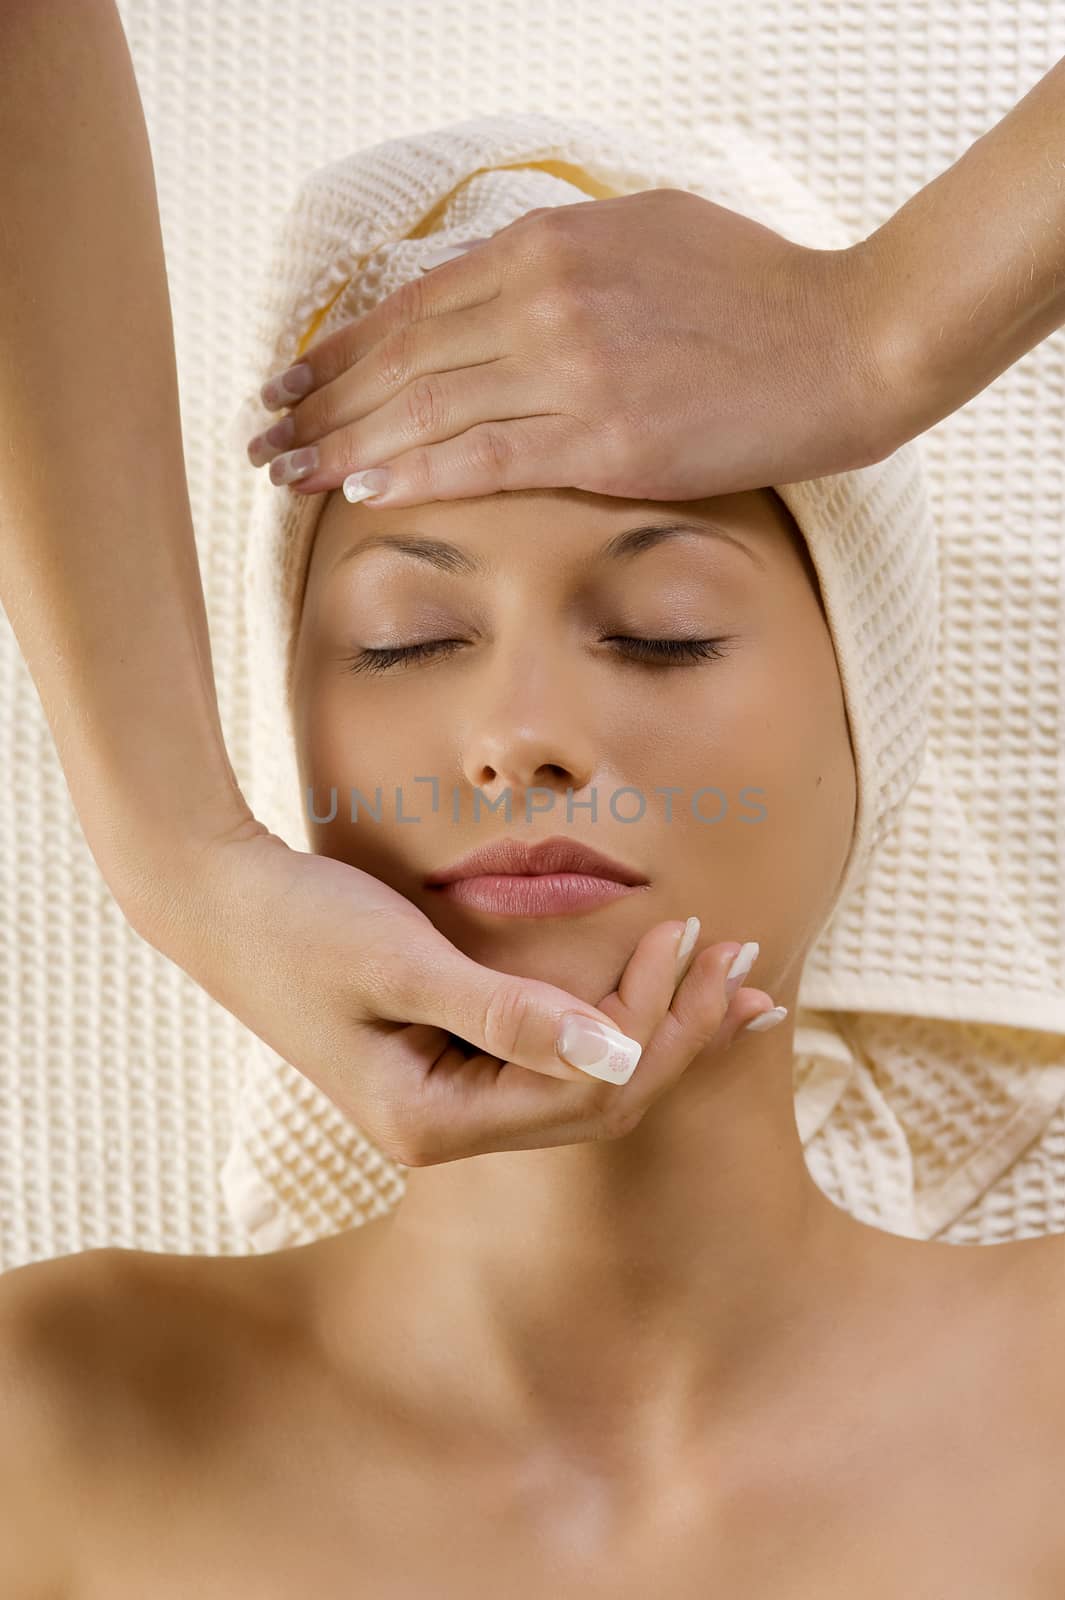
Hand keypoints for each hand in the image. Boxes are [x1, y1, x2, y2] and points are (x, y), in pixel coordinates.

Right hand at [135, 816, 778, 1165]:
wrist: (217, 899)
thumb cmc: (299, 925)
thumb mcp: (403, 964)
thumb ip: (512, 1015)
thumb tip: (622, 1050)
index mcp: (430, 1123)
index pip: (582, 1092)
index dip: (649, 1021)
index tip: (688, 935)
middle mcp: (445, 1129)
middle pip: (598, 1103)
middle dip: (679, 1035)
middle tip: (746, 964)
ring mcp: (448, 1100)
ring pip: (585, 1084)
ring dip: (659, 1028)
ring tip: (732, 974)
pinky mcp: (449, 1063)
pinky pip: (555, 1055)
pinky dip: (612, 1017)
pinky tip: (659, 988)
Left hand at [247, 189, 901, 507]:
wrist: (849, 338)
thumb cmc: (757, 287)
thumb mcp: (646, 231)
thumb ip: (559, 256)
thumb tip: (490, 285)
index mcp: (551, 244)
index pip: (415, 304)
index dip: (342, 348)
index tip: (293, 379)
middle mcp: (547, 300)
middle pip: (403, 358)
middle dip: (320, 401)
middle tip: (264, 437)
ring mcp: (574, 371)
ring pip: (429, 409)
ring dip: (345, 442)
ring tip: (288, 472)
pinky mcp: (607, 440)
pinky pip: (487, 458)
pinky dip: (417, 472)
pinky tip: (363, 488)